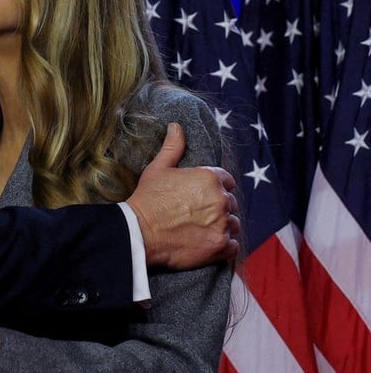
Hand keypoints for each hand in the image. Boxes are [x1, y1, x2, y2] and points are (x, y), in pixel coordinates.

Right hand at [126, 122, 239, 268]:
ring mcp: (222, 224)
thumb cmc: (148, 198)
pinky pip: (233, 246)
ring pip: (233, 224)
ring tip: (201, 230)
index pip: (226, 181)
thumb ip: (173, 147)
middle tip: (197, 215)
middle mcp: (221, 199)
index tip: (202, 197)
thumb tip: (176, 126)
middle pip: (230, 203)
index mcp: (209, 177)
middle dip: (218, 208)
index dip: (215, 188)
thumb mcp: (158, 168)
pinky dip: (223, 246)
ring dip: (222, 227)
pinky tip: (207, 243)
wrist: (140, 232)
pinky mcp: (220, 246)